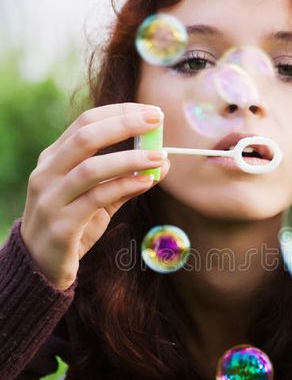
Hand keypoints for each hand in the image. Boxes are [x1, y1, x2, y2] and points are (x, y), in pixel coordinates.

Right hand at [21, 103, 169, 290]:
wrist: (40, 266)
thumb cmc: (72, 227)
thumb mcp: (98, 199)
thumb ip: (126, 180)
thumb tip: (163, 161)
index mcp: (53, 159)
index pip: (85, 122)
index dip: (120, 113)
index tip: (152, 112)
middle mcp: (47, 174)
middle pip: (85, 136)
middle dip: (124, 124)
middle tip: (156, 120)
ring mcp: (51, 199)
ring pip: (91, 168)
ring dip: (130, 159)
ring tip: (159, 156)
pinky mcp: (62, 225)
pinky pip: (96, 199)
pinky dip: (124, 187)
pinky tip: (146, 182)